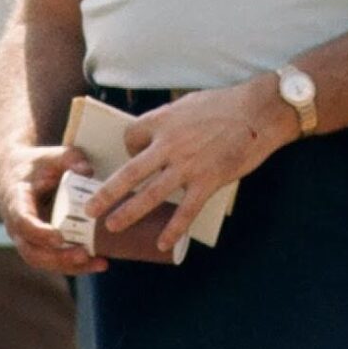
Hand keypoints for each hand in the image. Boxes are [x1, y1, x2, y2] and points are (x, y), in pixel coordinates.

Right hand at [0, 143, 103, 276]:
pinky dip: (74, 266)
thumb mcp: (52, 155)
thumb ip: (70, 158)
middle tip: (84, 254)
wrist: (17, 174)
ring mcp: (25, 239)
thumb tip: (88, 171)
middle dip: (58, 258)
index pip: (22, 222)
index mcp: (16, 201)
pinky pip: (52, 262)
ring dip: (70, 267)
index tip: (59, 237)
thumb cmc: (37, 164)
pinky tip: (99, 263)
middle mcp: (16, 226)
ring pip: (42, 262)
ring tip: (100, 264)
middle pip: (31, 251)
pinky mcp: (37, 246)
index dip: (39, 232)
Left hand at [92, 81, 294, 255]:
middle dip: (106, 192)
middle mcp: (169, 145)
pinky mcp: (207, 181)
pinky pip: (186, 210)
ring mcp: (187, 166)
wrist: (258, 112)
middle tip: (89, 208)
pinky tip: (163, 244)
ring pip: (151, 194)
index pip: (130, 138)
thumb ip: (169, 120)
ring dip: (129, 212)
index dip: (127, 149)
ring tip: (112, 226)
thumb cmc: (224, 104)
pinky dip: (173, 229)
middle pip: (129, 172)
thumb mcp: (187, 104)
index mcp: (162, 122)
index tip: (131, 157)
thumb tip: (157, 130)